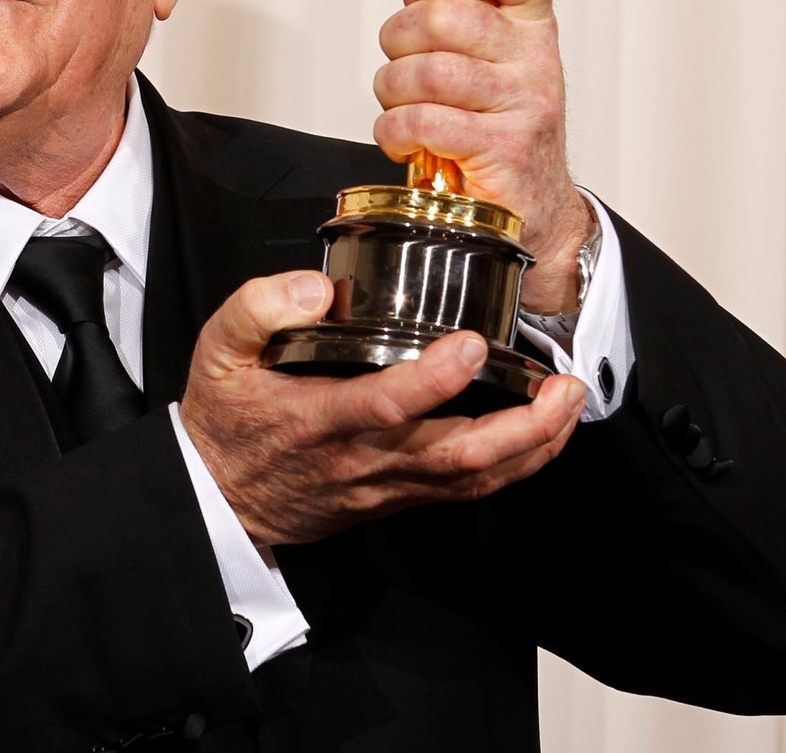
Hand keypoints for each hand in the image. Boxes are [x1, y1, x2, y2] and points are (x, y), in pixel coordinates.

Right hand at [179, 270, 587, 545]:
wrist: (218, 496)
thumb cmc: (227, 418)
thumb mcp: (217, 349)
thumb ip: (259, 307)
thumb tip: (316, 288)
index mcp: (318, 418)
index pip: (385, 405)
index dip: (434, 380)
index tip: (472, 344)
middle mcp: (361, 459)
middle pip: (455, 456)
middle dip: (521, 426)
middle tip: (561, 385)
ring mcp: (385, 485)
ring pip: (471, 479)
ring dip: (531, 446)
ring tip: (567, 403)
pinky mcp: (398, 497)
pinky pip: (466, 490)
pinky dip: (513, 465)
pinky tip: (540, 435)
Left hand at [373, 0, 589, 311]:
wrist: (529, 208)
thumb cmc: (494, 126)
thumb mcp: (470, 54)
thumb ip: (438, 0)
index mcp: (529, 23)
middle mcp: (534, 58)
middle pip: (447, 15)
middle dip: (397, 37)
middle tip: (399, 59)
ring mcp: (524, 104)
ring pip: (429, 71)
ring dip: (392, 89)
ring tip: (398, 104)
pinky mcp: (504, 149)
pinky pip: (426, 122)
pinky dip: (395, 130)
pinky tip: (403, 138)